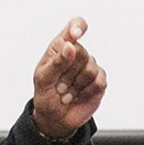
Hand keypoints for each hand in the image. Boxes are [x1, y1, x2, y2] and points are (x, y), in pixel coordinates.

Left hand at [31, 17, 104, 139]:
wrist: (55, 119)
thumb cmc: (45, 95)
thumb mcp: (43, 79)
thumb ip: (56, 62)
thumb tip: (70, 45)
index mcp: (61, 47)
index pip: (75, 25)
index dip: (78, 27)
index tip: (75, 36)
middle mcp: (78, 54)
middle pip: (81, 52)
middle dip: (68, 73)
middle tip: (58, 86)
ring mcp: (90, 67)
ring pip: (90, 69)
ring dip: (75, 86)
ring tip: (66, 93)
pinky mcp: (100, 81)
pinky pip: (98, 82)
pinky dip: (85, 93)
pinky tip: (77, 97)